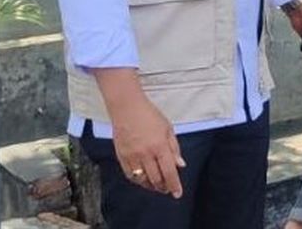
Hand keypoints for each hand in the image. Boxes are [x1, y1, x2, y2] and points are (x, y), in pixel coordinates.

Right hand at [96, 71, 184, 197]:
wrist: (127, 108)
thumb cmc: (149, 115)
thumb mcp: (168, 128)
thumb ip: (174, 148)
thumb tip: (180, 165)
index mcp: (160, 146)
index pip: (169, 172)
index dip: (174, 185)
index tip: (178, 194)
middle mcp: (146, 153)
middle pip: (156, 179)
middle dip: (164, 187)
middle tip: (168, 189)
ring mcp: (132, 156)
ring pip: (142, 180)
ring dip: (151, 186)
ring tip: (157, 186)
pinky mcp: (121, 156)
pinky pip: (130, 175)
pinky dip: (138, 181)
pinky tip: (143, 180)